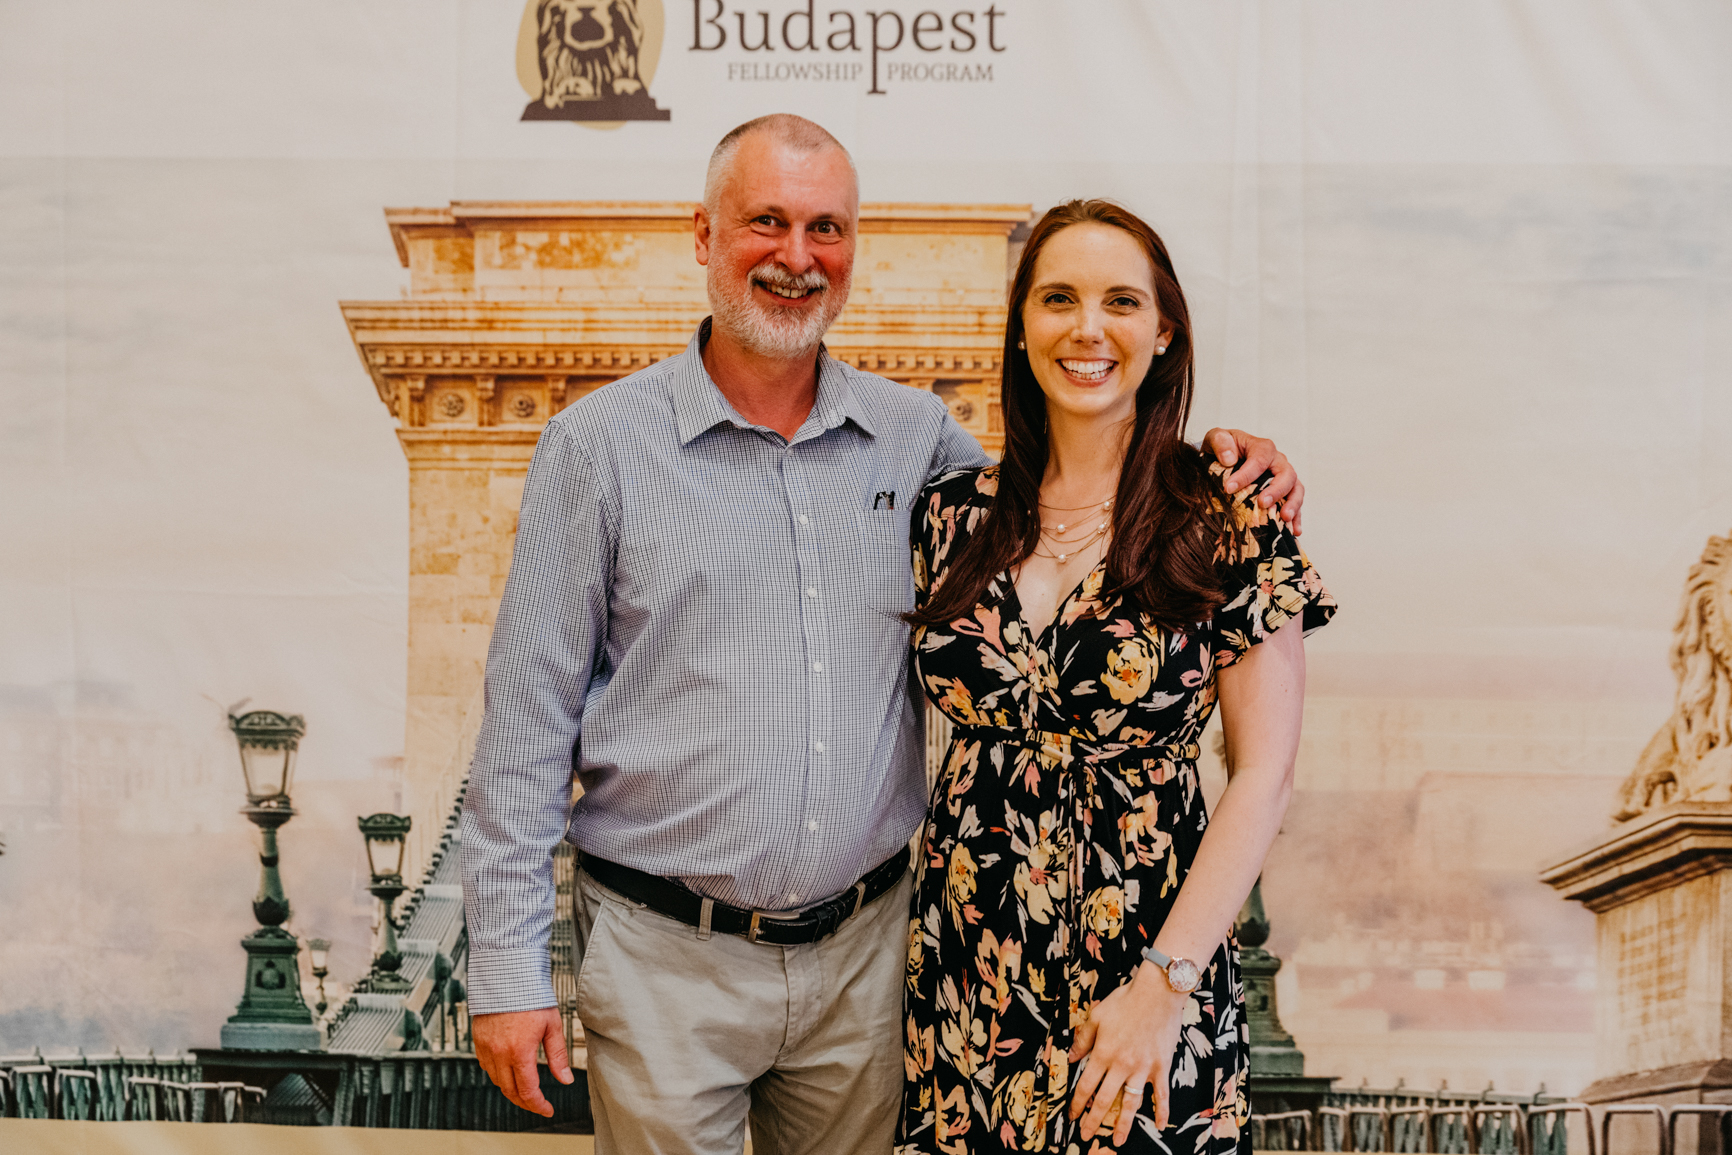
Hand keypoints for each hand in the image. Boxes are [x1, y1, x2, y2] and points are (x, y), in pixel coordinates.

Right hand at [472, 1006, 573, 1116]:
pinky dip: (497, 1075)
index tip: (547, 1109)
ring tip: (525, 1090)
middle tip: (537, 1104)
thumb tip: (565, 1079)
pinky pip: (485, 1067)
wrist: (508, 975)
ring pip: (496, 1081)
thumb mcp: (552, 1026)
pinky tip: (508, 1071)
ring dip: (511, 1090)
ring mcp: (486, 1048)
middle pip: (510, 1091)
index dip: (538, 1105)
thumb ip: (558, 1056)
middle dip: (525, 1102)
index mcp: (519, 1052)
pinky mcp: (478, 1040)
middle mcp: (499, 1053)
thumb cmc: (531, 996)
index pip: (528, 1091)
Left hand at [1068, 962, 1186, 1145]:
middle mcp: (1121, 1065)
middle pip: (1104, 1100)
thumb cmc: (1125, 1001)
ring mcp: (1143, 1068)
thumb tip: (1070, 1058)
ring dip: (1123, 1124)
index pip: (1086, 1086)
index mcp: (1103, 1053)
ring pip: (1130, 1103)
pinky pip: (1161, 1094)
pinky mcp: (1161, 1067)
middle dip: (1094, 1121)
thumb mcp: (1096, 1016)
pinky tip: (1159, 1126)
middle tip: (1086, 1136)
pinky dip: (1161, 1111)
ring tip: (1118, 1141)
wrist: (1157, 993)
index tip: (1072, 1115)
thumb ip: (1082, 1039)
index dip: (1077, 1103)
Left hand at [1201, 428, 1304, 534]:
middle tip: (1262, 503)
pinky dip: (1296, 518)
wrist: (1226, 458)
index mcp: (1262, 447)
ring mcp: (1283, 477)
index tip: (1229, 488)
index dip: (1247, 474)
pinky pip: (1295, 504)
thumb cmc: (1223, 448)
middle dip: (1276, 490)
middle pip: (1286, 473)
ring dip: (1293, 504)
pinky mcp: (1285, 493)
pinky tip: (1294, 531)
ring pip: (1296, 488)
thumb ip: (1220, 442)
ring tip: (1284, 518)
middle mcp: (1277, 461)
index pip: (1260, 459)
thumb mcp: (1216, 438)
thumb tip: (1229, 459)